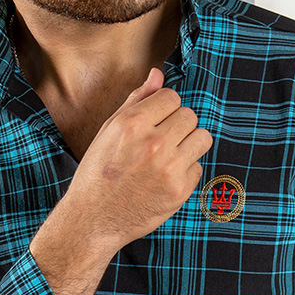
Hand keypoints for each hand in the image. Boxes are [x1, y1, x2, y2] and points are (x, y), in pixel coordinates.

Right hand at [60, 67, 211, 253]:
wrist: (92, 220)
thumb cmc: (98, 173)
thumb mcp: (108, 131)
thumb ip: (136, 100)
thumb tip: (158, 74)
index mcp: (132, 124)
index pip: (172, 96)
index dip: (164, 108)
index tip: (154, 121)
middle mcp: (153, 144)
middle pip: (190, 115)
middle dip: (177, 125)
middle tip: (160, 141)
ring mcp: (169, 168)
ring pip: (202, 138)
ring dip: (189, 144)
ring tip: (168, 156)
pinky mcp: (179, 191)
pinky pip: (198, 167)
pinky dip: (185, 171)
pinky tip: (164, 178)